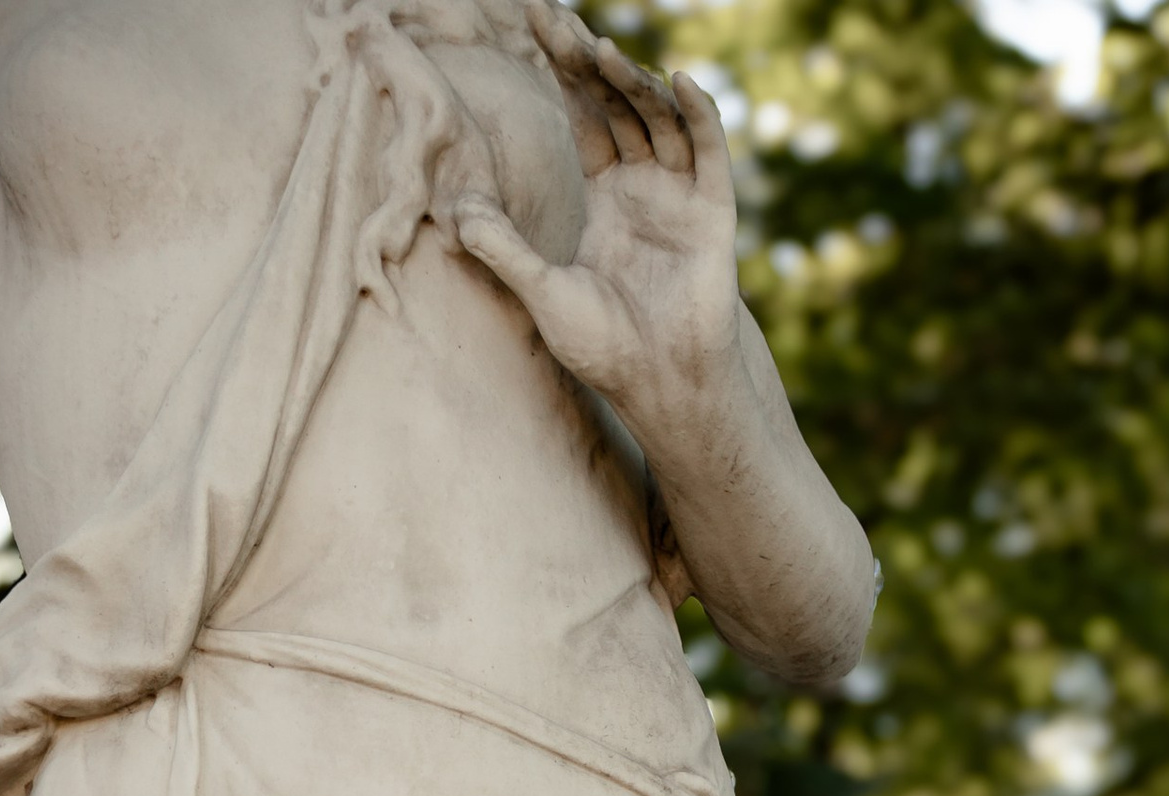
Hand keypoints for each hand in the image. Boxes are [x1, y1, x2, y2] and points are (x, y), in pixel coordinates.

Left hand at [455, 6, 743, 439]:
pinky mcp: (712, 215)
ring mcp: (680, 197)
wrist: (660, 385)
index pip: (584, 115)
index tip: (538, 26)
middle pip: (618, 105)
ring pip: (659, 119)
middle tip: (558, 23)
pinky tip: (678, 81)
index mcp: (605, 197)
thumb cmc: (605, 349)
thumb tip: (456, 211)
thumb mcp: (541, 292)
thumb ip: (502, 248)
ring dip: (634, 82)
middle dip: (590, 62)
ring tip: (603, 53)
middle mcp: (644, 188)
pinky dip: (699, 116)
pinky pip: (709, 153)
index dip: (564, 72)